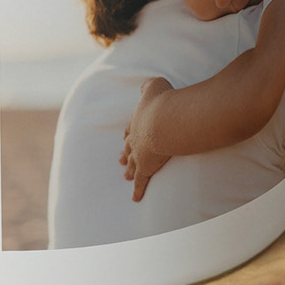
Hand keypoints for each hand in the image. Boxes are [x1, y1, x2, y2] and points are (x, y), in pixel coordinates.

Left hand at [119, 76, 173, 201]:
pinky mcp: (146, 168)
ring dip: (129, 170)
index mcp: (138, 121)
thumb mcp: (155, 86)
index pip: (132, 129)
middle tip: (120, 159)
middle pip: (128, 148)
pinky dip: (138, 190)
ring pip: (132, 165)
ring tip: (125, 175)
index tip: (125, 138)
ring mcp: (139, 154)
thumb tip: (143, 87)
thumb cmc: (162, 101)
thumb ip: (148, 86)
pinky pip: (140, 182)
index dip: (129, 133)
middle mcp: (135, 138)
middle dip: (125, 153)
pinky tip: (135, 198)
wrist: (164, 120)